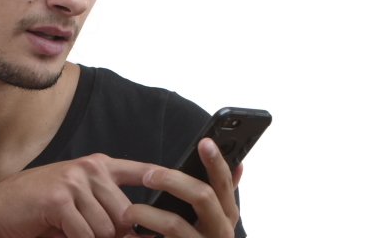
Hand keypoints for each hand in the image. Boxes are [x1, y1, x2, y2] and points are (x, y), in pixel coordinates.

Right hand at [0, 153, 155, 237]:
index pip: (140, 170)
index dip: (163, 178)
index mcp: (97, 166)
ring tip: (65, 228)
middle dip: (109, 234)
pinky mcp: (60, 198)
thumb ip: (107, 208)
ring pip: (106, 229)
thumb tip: (138, 233)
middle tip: (79, 229)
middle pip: (125, 215)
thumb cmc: (39, 210)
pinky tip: (55, 229)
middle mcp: (89, 169)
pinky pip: (84, 234)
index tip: (188, 184)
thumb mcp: (77, 202)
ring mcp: (74, 181)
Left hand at [122, 138, 242, 237]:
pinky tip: (129, 235)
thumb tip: (240, 163)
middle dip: (171, 180)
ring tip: (129, 212)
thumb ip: (223, 193)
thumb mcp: (215, 218)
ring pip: (175, 223)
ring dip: (146, 213)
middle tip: (147, 175)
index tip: (204, 141)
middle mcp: (222, 232)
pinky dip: (142, 235)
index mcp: (227, 215)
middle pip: (202, 196)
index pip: (225, 182)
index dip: (215, 161)